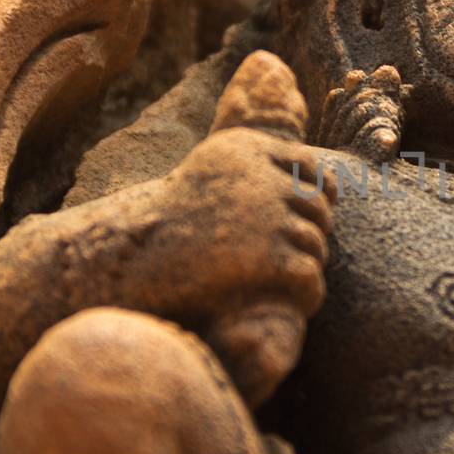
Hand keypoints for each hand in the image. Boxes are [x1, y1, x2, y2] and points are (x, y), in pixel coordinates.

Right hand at [140, 126, 335, 332]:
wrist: (127, 263)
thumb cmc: (168, 224)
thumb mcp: (208, 175)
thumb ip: (256, 169)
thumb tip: (326, 180)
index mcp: (247, 148)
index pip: (311, 167)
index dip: (320, 195)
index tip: (312, 219)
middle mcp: (261, 176)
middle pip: (317, 208)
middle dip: (312, 233)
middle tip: (294, 258)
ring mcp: (267, 216)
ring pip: (316, 244)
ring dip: (306, 266)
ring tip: (288, 283)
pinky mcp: (268, 258)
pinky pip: (310, 277)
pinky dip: (308, 294)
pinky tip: (296, 305)